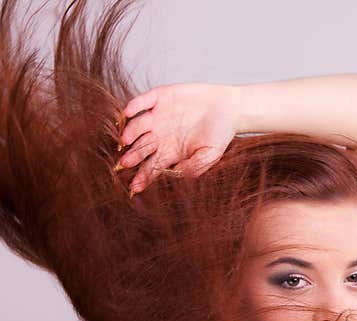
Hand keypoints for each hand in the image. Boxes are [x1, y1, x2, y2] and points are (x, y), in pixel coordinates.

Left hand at [116, 82, 240, 192]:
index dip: (143, 177)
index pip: (151, 167)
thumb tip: (176, 172)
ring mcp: (158, 116)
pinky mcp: (161, 97)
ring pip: (137, 126)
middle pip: (140, 148)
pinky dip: (135, 105)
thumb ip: (195, 166)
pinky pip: (143, 101)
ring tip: (126, 140)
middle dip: (133, 156)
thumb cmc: (220, 134)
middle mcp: (159, 136)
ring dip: (130, 133)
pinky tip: (128, 112)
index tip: (135, 187)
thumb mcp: (211, 155)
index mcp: (169, 153)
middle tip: (126, 162)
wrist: (229, 108)